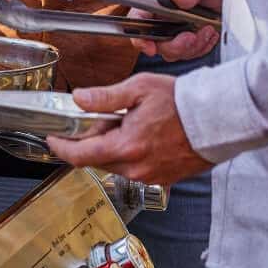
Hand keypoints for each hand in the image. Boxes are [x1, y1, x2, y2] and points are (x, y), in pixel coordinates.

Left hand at [46, 74, 213, 185]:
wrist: (215, 119)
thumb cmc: (181, 102)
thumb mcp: (138, 89)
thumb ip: (105, 97)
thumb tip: (79, 98)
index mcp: (126, 146)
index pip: (81, 155)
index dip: (62, 147)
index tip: (53, 138)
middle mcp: (135, 168)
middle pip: (97, 159)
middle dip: (92, 138)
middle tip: (105, 115)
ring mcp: (149, 177)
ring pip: (115, 163)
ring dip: (111, 145)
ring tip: (129, 120)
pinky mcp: (161, 178)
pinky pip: (133, 168)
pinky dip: (128, 152)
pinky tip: (142, 133)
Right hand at [131, 0, 223, 60]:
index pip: (137, 17)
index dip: (139, 35)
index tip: (149, 47)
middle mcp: (157, 13)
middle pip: (155, 41)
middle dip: (175, 45)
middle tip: (192, 36)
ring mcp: (169, 28)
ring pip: (172, 51)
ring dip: (192, 46)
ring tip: (208, 29)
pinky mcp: (181, 38)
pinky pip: (187, 53)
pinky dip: (201, 47)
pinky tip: (209, 33)